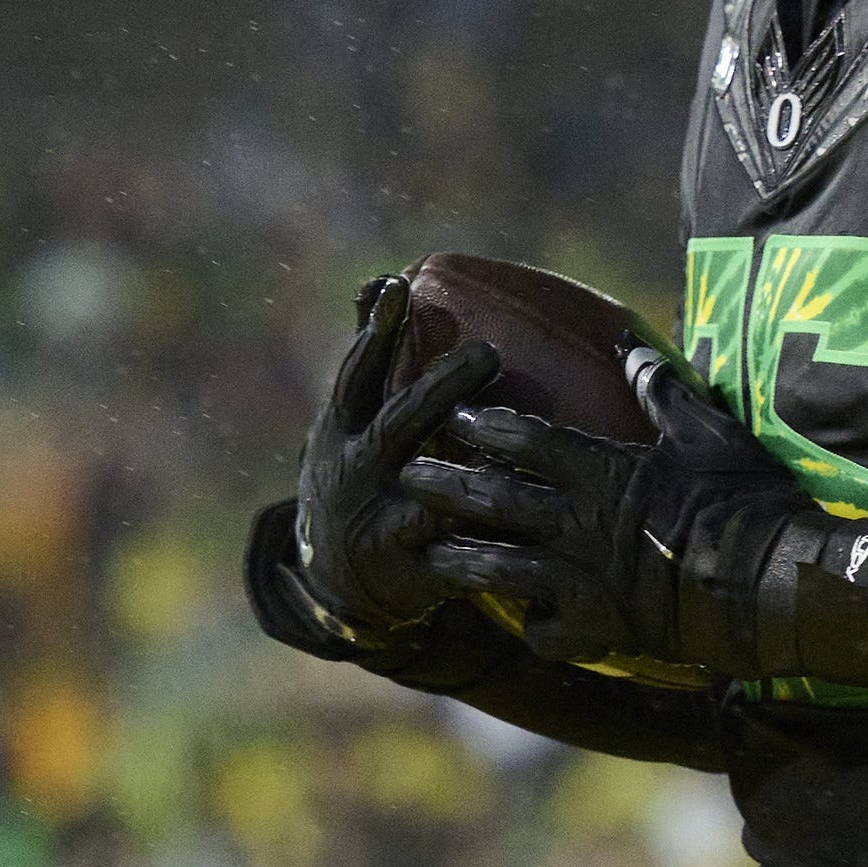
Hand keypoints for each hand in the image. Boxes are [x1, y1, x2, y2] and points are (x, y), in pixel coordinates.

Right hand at [292, 278, 498, 641]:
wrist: (336, 584)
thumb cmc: (356, 477)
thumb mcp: (347, 426)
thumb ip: (372, 361)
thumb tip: (381, 282)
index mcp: (339, 434)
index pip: (355, 375)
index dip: (375, 333)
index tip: (398, 287)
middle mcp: (355, 475)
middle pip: (400, 425)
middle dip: (441, 389)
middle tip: (488, 352)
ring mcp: (382, 527)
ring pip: (431, 494)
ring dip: (468, 469)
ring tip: (513, 437)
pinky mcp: (414, 576)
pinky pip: (462, 561)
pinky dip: (495, 549)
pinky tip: (531, 532)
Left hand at [403, 351, 867, 686]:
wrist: (773, 587)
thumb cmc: (748, 501)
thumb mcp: (709, 433)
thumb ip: (660, 390)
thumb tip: (627, 341)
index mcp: (606, 473)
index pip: (529, 440)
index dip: (485, 424)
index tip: (452, 411)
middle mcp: (582, 526)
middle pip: (496, 501)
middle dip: (446, 486)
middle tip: (406, 474)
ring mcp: (584, 583)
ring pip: (502, 569)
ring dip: (461, 558)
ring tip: (430, 552)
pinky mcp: (600, 631)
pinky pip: (547, 631)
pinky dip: (531, 625)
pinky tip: (521, 618)